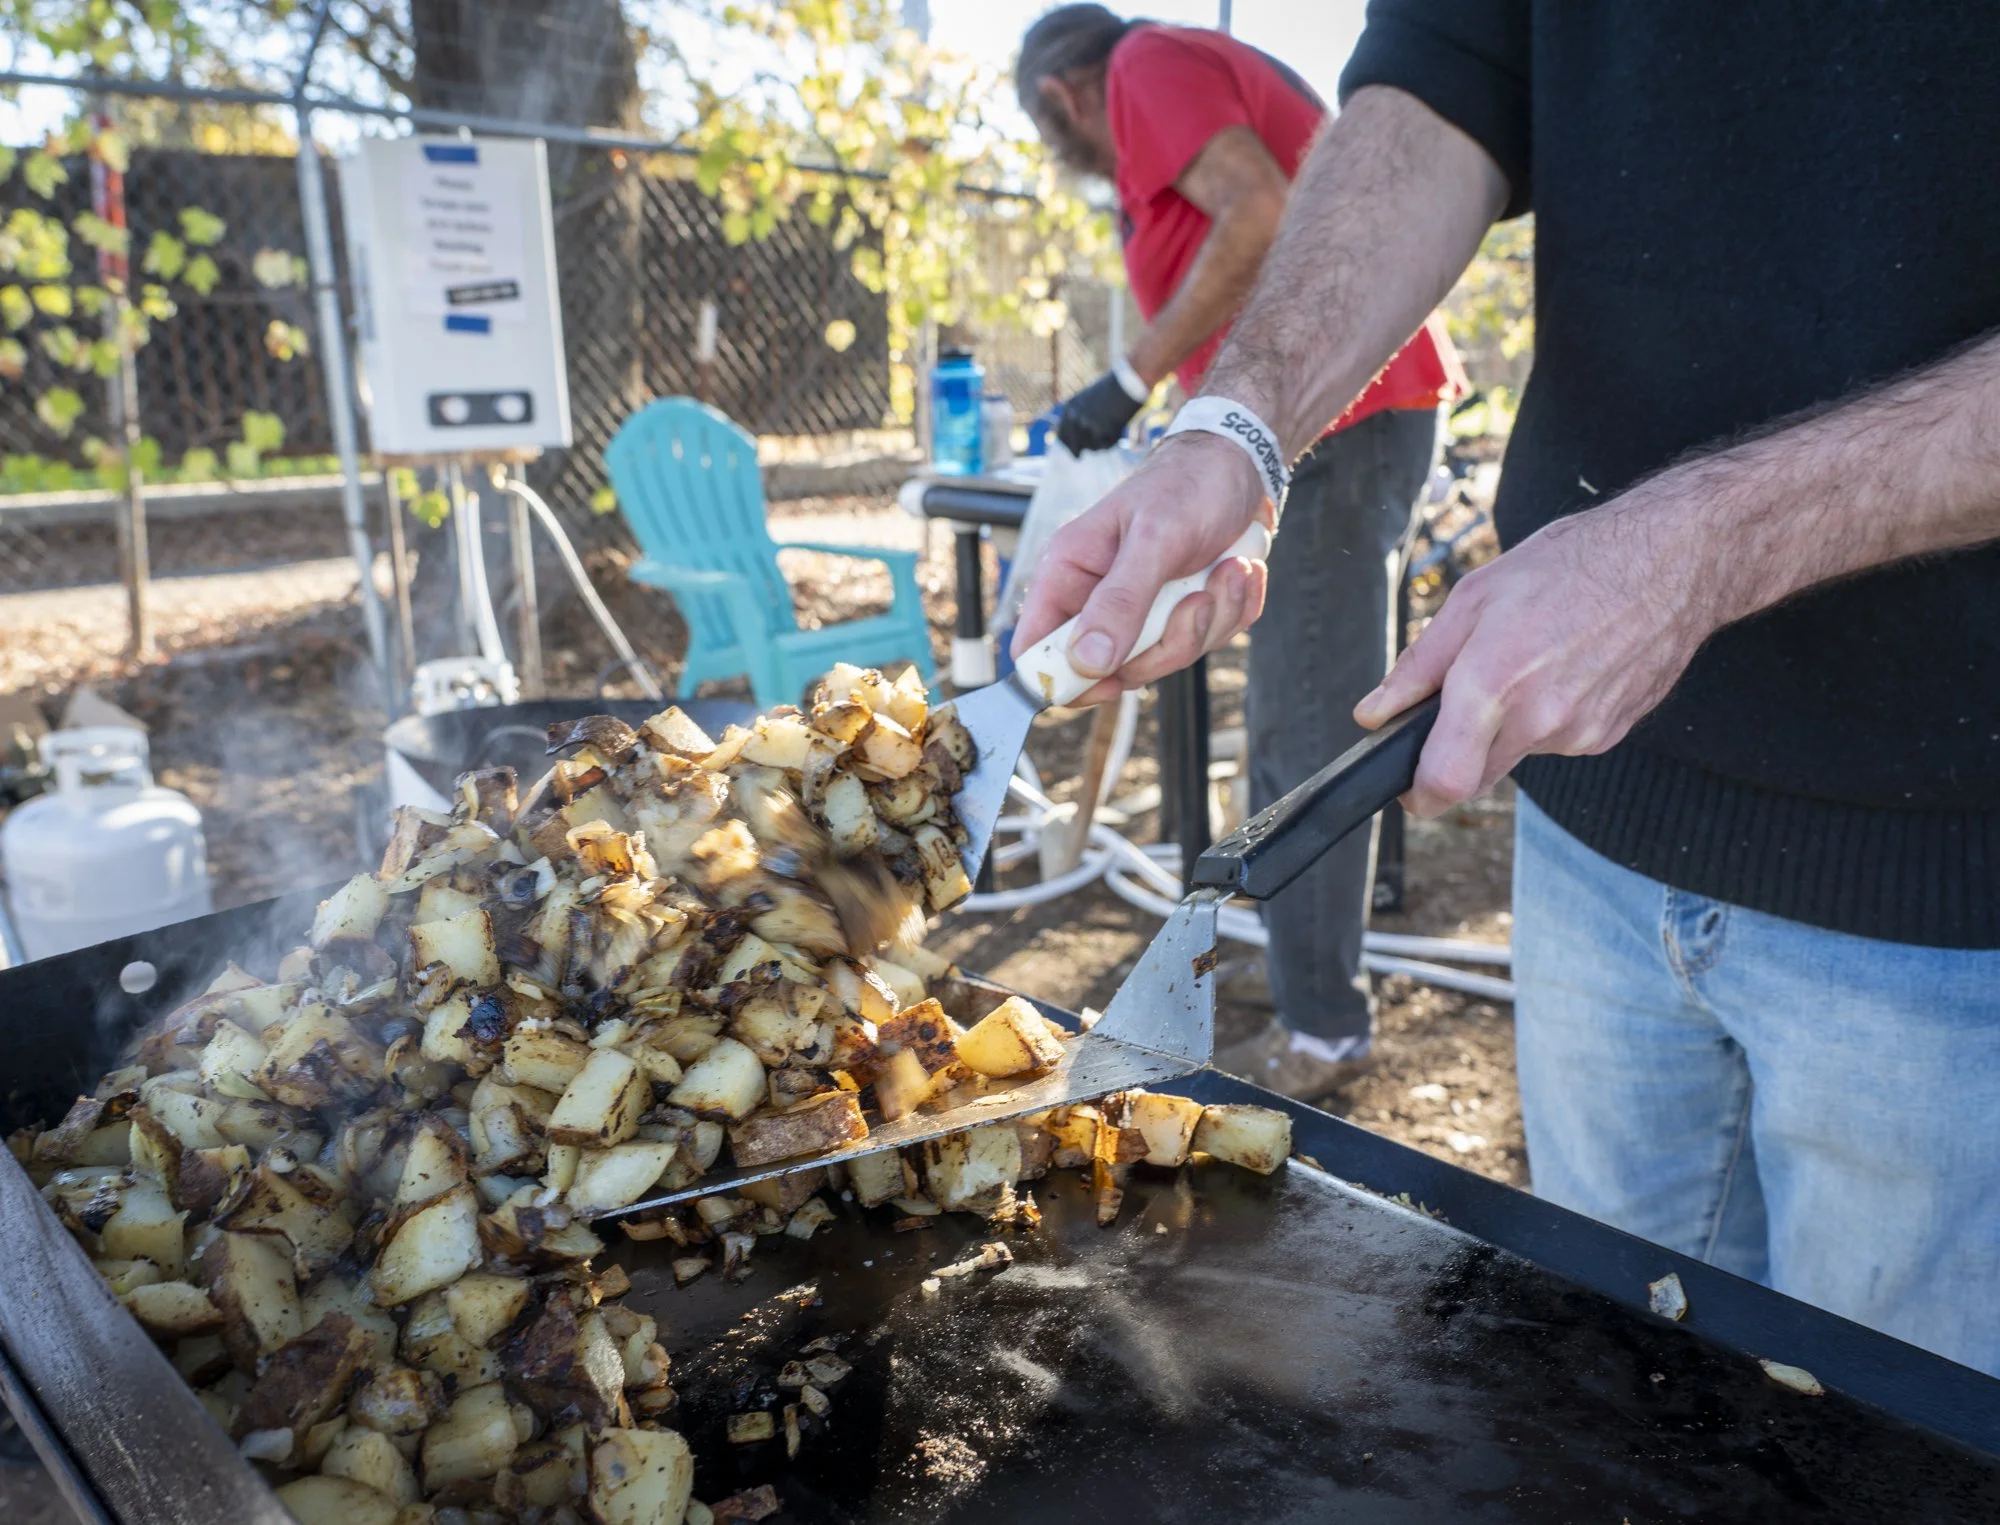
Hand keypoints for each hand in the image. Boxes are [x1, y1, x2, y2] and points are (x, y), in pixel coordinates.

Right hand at [1012, 431, 1272, 705]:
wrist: (1242, 461)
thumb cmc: (1189, 482)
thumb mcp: (1154, 538)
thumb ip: (1119, 601)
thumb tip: (1086, 661)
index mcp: (1069, 574)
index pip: (1034, 651)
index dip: (1062, 678)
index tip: (1112, 679)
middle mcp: (1100, 598)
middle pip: (1114, 669)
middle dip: (1169, 641)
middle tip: (1198, 596)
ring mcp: (1144, 610)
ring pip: (1168, 658)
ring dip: (1213, 618)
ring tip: (1228, 568)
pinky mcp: (1184, 612)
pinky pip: (1208, 641)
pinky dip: (1233, 609)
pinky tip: (1239, 569)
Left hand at [1055, 371, 1145, 453]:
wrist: (1128, 383)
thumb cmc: (1114, 390)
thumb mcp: (1090, 400)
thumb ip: (1080, 417)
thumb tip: (1076, 440)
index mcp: (1070, 408)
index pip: (1061, 436)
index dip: (1069, 446)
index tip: (1076, 453)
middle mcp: (1075, 417)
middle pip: (1074, 447)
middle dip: (1081, 452)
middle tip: (1083, 457)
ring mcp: (1086, 424)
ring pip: (1093, 447)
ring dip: (1102, 443)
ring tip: (1113, 428)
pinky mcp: (1100, 430)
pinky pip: (1107, 445)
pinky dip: (1114, 440)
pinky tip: (1120, 427)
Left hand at [1355, 485, 1724, 815]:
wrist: (1672, 561)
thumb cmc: (1572, 564)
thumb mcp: (1474, 597)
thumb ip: (1418, 666)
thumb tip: (1375, 711)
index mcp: (1494, 683)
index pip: (1445, 782)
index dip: (1417, 793)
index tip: (1406, 783)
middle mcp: (1539, 719)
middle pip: (1476, 775)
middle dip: (1457, 750)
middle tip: (1464, 698)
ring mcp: (1580, 733)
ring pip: (1517, 754)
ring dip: (1506, 724)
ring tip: (1530, 659)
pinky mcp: (1609, 734)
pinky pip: (1557, 741)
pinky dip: (1547, 715)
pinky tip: (1565, 666)